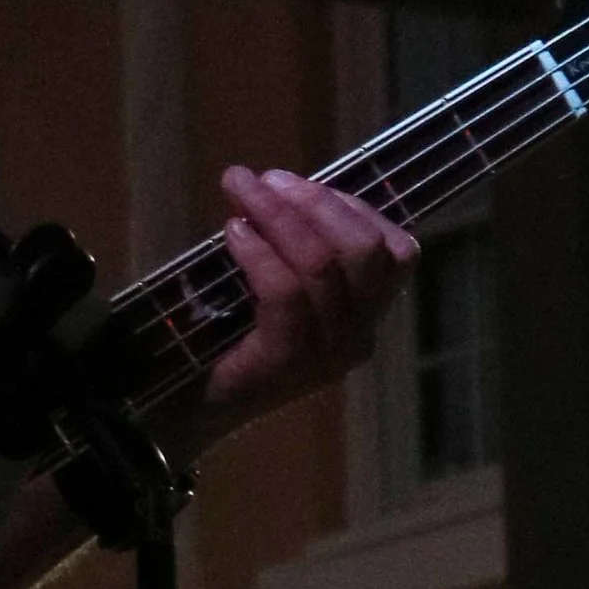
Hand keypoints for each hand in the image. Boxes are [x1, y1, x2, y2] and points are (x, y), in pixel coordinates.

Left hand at [190, 167, 416, 438]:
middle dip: (314, 201)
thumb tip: (281, 185)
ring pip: (323, 264)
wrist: (193, 408)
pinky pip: (286, 292)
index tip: (298, 185)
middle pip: (364, 250)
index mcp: (367, 314)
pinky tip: (233, 232)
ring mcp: (328, 353)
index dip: (352, 206)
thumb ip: (298, 244)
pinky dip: (258, 252)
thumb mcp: (281, 283)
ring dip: (279, 214)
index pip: (395, 251)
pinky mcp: (289, 362)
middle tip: (266, 179)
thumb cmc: (233, 338)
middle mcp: (359, 336)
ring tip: (240, 191)